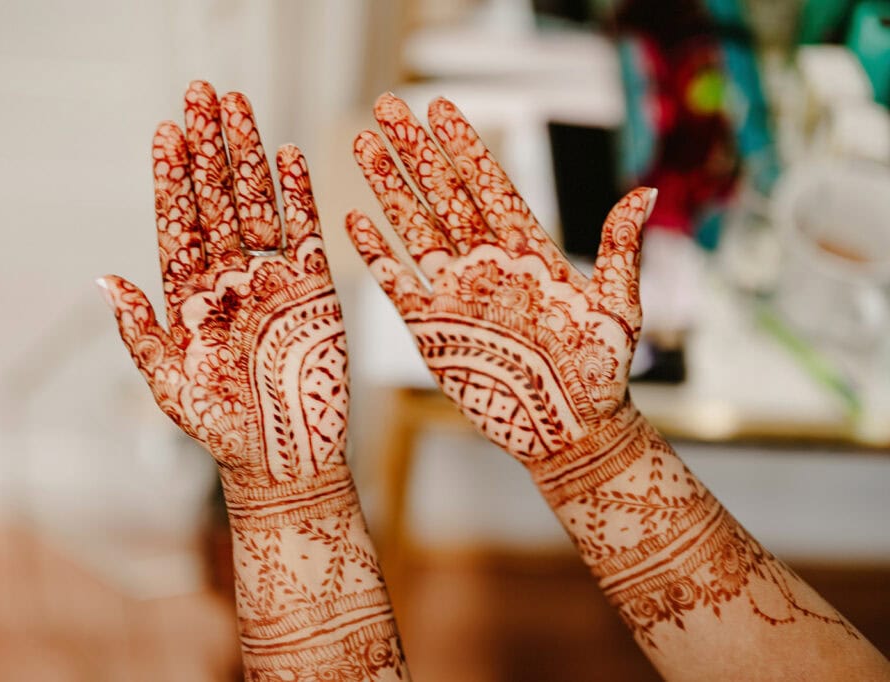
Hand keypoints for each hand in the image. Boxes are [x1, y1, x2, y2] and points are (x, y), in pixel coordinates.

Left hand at [100, 81, 346, 488]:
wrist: (283, 457)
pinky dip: (299, 194)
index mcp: (190, 298)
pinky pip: (305, 232)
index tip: (166, 132)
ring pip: (259, 204)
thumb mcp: (169, 383)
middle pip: (218, 200)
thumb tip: (104, 280)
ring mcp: (271, 280)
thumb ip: (141, 329)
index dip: (174, 179)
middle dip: (210, 148)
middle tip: (202, 94)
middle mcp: (229, 280)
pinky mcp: (313, 289)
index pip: (179, 224)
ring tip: (238, 104)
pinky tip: (287, 155)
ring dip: (248, 155)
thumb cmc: (223, 429)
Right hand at [346, 94, 655, 463]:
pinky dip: (377, 255)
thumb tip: (646, 191)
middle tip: (388, 105)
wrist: (567, 430)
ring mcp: (456, 294)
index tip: (442, 107)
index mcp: (528, 253)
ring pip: (415, 229)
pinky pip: (398, 285)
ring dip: (389, 187)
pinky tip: (354, 221)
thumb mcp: (616, 308)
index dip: (465, 145)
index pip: (490, 184)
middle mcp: (486, 265)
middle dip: (415, 150)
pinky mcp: (432, 330)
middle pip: (443, 195)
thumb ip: (618, 250)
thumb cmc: (599, 373)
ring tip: (364, 144)